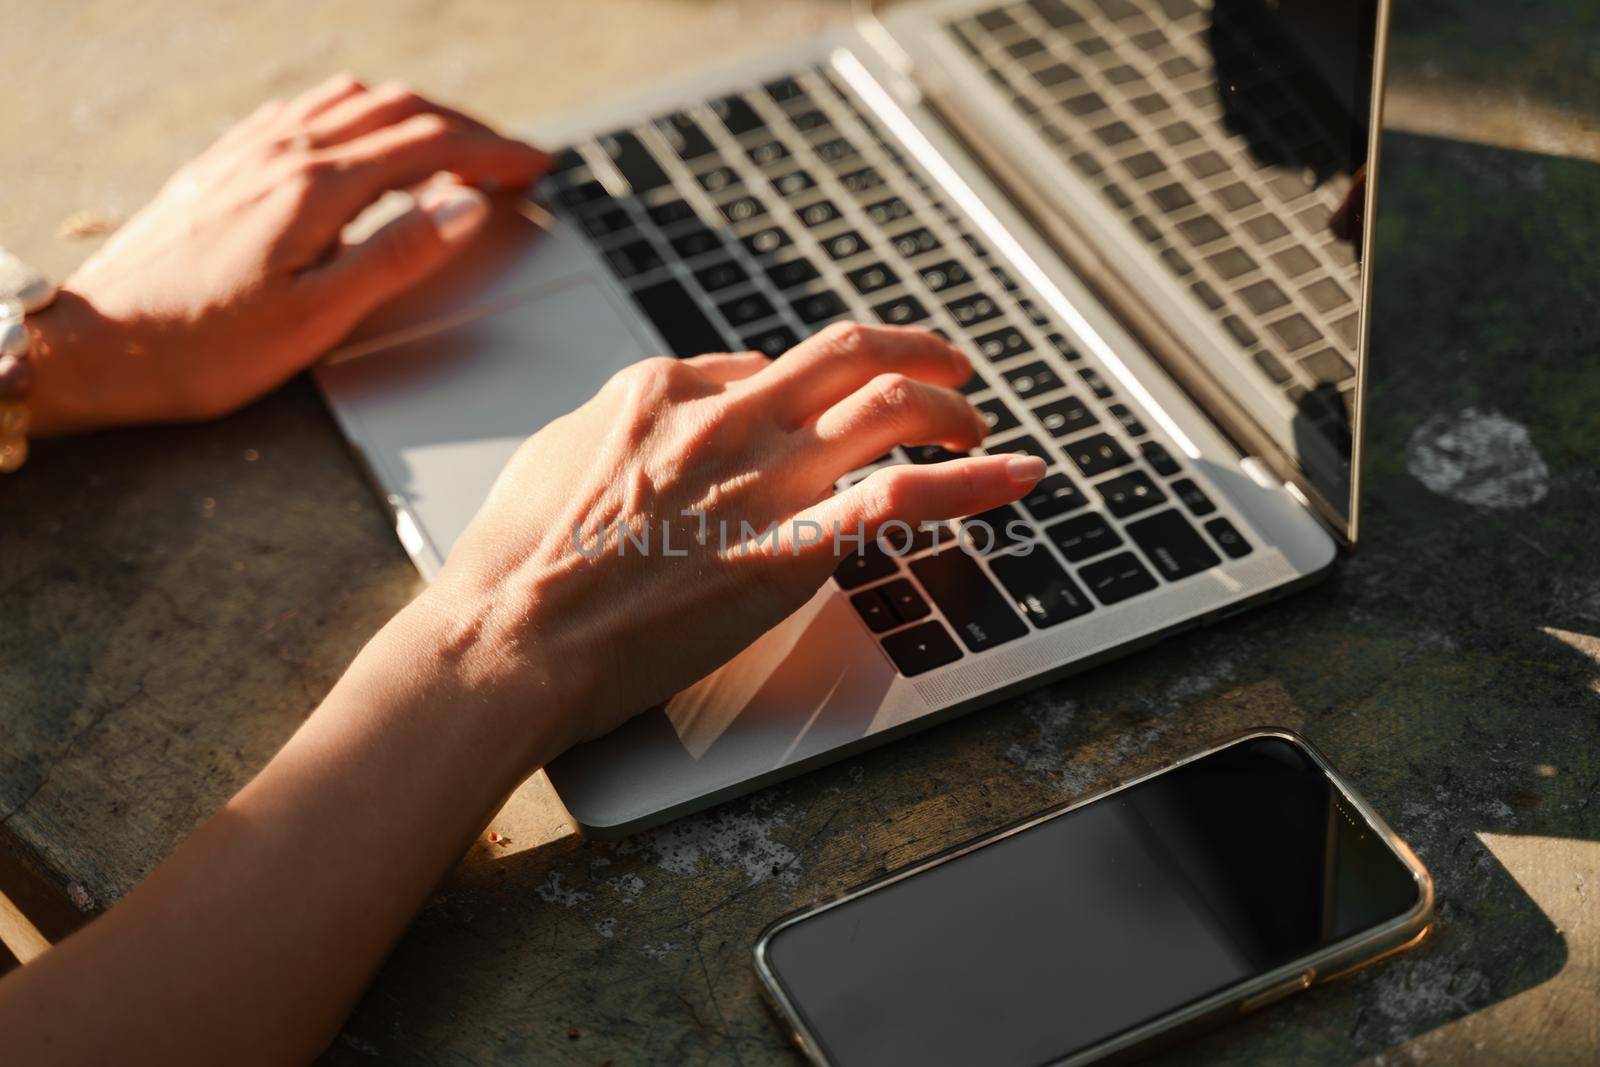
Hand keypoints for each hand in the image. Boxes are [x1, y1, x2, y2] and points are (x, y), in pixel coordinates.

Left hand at [28, 75, 548, 433]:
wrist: (98, 345)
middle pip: (399, 111)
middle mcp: (283, 152)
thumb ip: (397, 255)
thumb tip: (463, 206)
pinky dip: (360, 112)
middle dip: (468, 128)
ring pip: (354, 100)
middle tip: (512, 159)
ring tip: (453, 145)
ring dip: (417, 113)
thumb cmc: (203, 346)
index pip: (430, 147)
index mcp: (316, 188)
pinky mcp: (225, 162)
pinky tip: (363, 138)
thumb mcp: (317, 318)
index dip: (494, 153)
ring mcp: (250, 151)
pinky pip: (307, 108)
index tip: (537, 166)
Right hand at [415, 322, 1046, 753]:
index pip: (770, 367)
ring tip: (977, 428)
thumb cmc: (515, 564)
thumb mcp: (556, 457)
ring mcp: (766, 480)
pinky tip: (1018, 475)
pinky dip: (975, 480)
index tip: (830, 413)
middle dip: (915, 355)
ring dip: (952, 410)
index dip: (814, 389)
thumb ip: (621, 426)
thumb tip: (664, 418)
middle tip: (949, 373)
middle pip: (850, 355)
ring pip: (892, 405)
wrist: (510, 637)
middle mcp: (728, 418)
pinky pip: (906, 497)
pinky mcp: (793, 550)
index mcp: (664, 390)